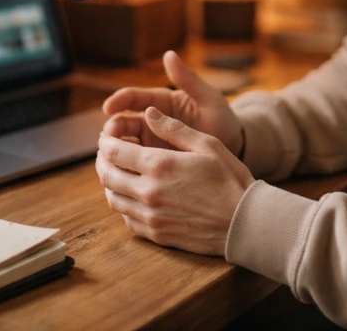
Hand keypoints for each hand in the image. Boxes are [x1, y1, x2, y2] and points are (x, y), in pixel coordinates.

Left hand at [96, 107, 254, 255]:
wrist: (244, 222)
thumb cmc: (230, 179)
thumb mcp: (207, 144)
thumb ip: (174, 128)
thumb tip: (148, 113)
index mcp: (159, 165)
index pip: (115, 151)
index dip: (106, 141)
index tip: (106, 135)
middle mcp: (148, 192)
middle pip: (107, 175)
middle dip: (102, 161)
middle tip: (106, 152)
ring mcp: (151, 216)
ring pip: (113, 199)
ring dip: (110, 183)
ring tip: (117, 172)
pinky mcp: (156, 234)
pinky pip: (127, 219)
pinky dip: (123, 205)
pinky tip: (133, 196)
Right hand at [102, 51, 244, 156]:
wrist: (234, 149)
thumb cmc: (222, 119)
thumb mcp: (208, 98)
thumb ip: (188, 79)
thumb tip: (169, 54)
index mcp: (160, 102)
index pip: (132, 98)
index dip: (118, 101)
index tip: (107, 108)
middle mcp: (150, 121)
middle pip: (121, 123)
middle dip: (112, 130)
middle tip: (108, 139)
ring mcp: (150, 143)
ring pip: (123, 145)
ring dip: (115, 151)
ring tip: (113, 159)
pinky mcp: (154, 162)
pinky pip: (134, 164)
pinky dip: (125, 167)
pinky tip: (124, 174)